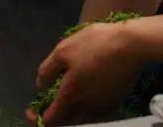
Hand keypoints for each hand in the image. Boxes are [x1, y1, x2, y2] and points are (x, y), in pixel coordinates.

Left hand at [27, 21, 143, 125]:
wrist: (131, 45)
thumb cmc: (94, 43)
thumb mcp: (63, 50)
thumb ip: (48, 70)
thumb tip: (40, 86)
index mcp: (70, 96)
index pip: (50, 120)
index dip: (37, 118)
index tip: (31, 111)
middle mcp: (86, 108)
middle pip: (66, 122)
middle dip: (54, 117)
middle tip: (47, 104)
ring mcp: (102, 107)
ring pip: (81, 119)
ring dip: (70, 114)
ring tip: (66, 98)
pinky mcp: (115, 103)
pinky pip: (95, 114)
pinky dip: (86, 109)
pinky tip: (85, 93)